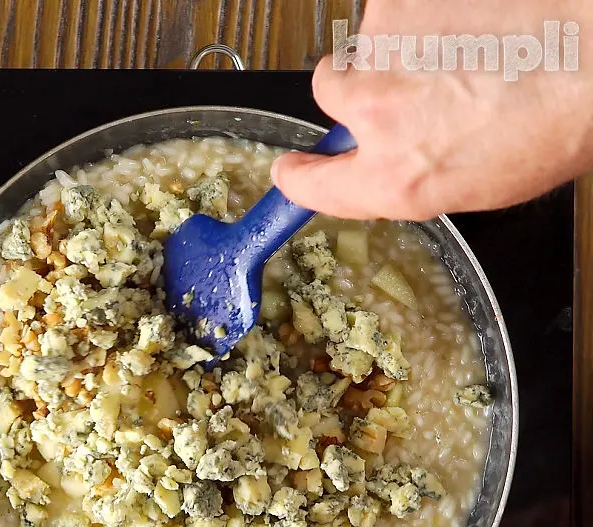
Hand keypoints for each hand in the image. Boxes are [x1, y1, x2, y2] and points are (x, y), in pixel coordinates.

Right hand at [272, 0, 592, 218]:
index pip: (310, 184)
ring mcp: (386, 46)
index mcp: (396, 178)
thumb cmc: (558, 120)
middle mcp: (378, 113)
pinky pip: (399, 5)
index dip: (299, 176)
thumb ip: (404, 175)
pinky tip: (471, 21)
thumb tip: (376, 163)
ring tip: (467, 48)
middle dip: (361, 85)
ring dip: (406, 44)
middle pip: (330, 88)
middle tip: (416, 81)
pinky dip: (428, 10)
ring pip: (372, 41)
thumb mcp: (473, 185)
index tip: (292, 171)